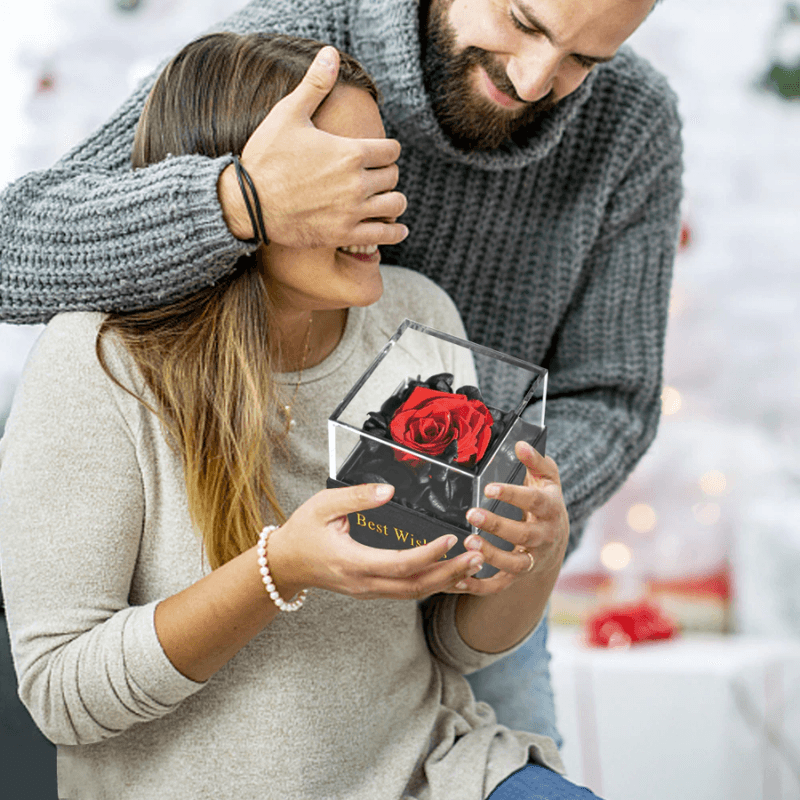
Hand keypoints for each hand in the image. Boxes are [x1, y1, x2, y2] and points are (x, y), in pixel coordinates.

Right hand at [218, 46, 407, 247]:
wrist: (248, 203)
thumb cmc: (266, 157)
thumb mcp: (288, 114)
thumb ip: (315, 86)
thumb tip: (330, 54)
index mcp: (350, 152)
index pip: (392, 150)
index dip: (387, 150)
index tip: (380, 153)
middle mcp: (356, 182)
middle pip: (393, 176)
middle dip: (387, 174)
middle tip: (377, 176)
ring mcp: (352, 211)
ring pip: (395, 205)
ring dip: (393, 201)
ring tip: (385, 200)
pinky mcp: (344, 235)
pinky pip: (384, 235)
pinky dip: (395, 232)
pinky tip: (397, 229)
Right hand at [266, 483, 485, 600]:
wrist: (285, 564)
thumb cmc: (302, 532)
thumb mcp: (323, 505)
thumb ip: (356, 497)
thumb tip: (388, 490)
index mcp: (354, 562)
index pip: (400, 564)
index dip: (429, 554)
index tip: (451, 539)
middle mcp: (364, 583)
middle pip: (415, 586)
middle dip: (450, 574)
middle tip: (478, 557)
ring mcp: (368, 591)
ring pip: (414, 593)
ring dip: (446, 582)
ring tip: (474, 565)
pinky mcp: (371, 590)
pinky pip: (406, 592)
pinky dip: (432, 585)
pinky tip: (452, 577)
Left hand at [452, 441, 568, 595]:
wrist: (558, 537)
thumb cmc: (546, 501)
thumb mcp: (547, 478)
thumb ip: (535, 460)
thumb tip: (521, 444)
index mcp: (550, 509)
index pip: (534, 502)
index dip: (513, 495)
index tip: (490, 488)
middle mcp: (544, 537)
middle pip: (522, 535)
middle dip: (497, 526)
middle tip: (472, 514)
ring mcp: (532, 559)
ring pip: (513, 564)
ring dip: (490, 555)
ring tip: (468, 543)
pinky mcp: (518, 575)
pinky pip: (499, 585)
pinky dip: (479, 586)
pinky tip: (458, 580)